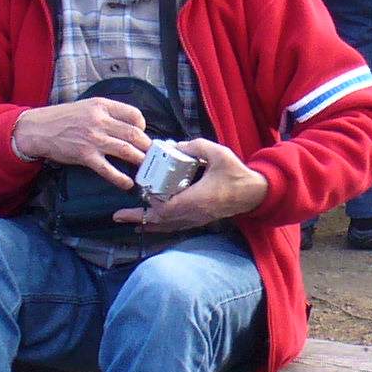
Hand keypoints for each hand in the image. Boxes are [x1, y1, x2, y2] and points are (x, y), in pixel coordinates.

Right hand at [12, 97, 150, 185]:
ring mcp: (93, 139)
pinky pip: (109, 169)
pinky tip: (128, 183)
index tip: (142, 133)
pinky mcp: (86, 156)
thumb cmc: (62, 118)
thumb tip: (127, 125)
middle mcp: (100, 121)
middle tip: (152, 155)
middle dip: (147, 146)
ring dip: (140, 161)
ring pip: (126, 150)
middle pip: (134, 134)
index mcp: (102, 105)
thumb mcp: (86, 106)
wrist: (38, 129)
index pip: (133, 113)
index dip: (143, 125)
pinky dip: (121, 178)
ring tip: (146, 168)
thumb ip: (106, 113)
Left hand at [111, 136, 266, 231]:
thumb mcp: (217, 153)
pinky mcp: (199, 219)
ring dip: (147, 224)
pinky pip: (175, 226)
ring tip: (129, 221)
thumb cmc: (236, 173)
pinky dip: (160, 225)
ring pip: (167, 226)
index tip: (138, 197)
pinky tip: (149, 223)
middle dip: (139, 218)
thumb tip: (174, 145)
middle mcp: (193, 213)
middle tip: (118, 215)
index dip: (150, 206)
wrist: (254, 193)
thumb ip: (195, 146)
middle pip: (161, 220)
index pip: (166, 208)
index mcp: (196, 199)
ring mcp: (196, 219)